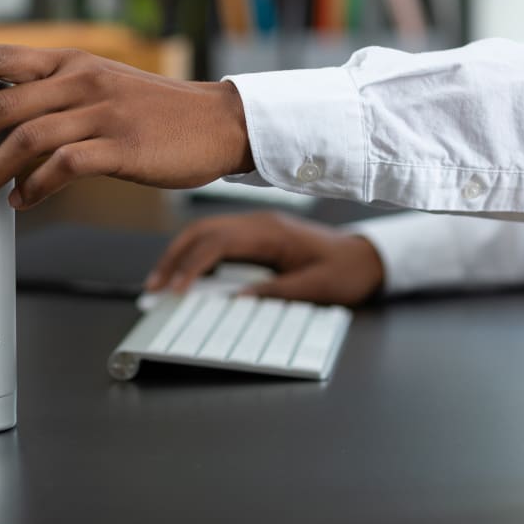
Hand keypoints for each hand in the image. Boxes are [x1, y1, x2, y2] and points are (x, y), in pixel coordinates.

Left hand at [0, 46, 252, 213]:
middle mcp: (80, 79)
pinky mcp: (122, 147)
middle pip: (1, 104)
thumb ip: (51, 98)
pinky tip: (20, 203)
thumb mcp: (98, 87)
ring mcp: (102, 112)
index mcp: (68, 61)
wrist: (217, 123)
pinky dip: (34, 188)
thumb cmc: (151, 112)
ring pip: (25, 139)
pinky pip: (64, 168)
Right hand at [146, 211, 384, 305]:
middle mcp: (258, 223)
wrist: (368, 257)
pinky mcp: (256, 235)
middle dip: (174, 257)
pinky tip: (187, 274)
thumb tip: (235, 299)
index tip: (176, 291)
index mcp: (270, 232)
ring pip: (205, 232)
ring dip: (180, 254)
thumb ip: (275, 292)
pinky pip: (217, 240)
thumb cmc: (347, 271)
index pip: (218, 243)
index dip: (191, 266)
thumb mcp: (315, 288)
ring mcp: (256, 226)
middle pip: (202, 231)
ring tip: (162, 281)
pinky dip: (196, 255)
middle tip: (154, 287)